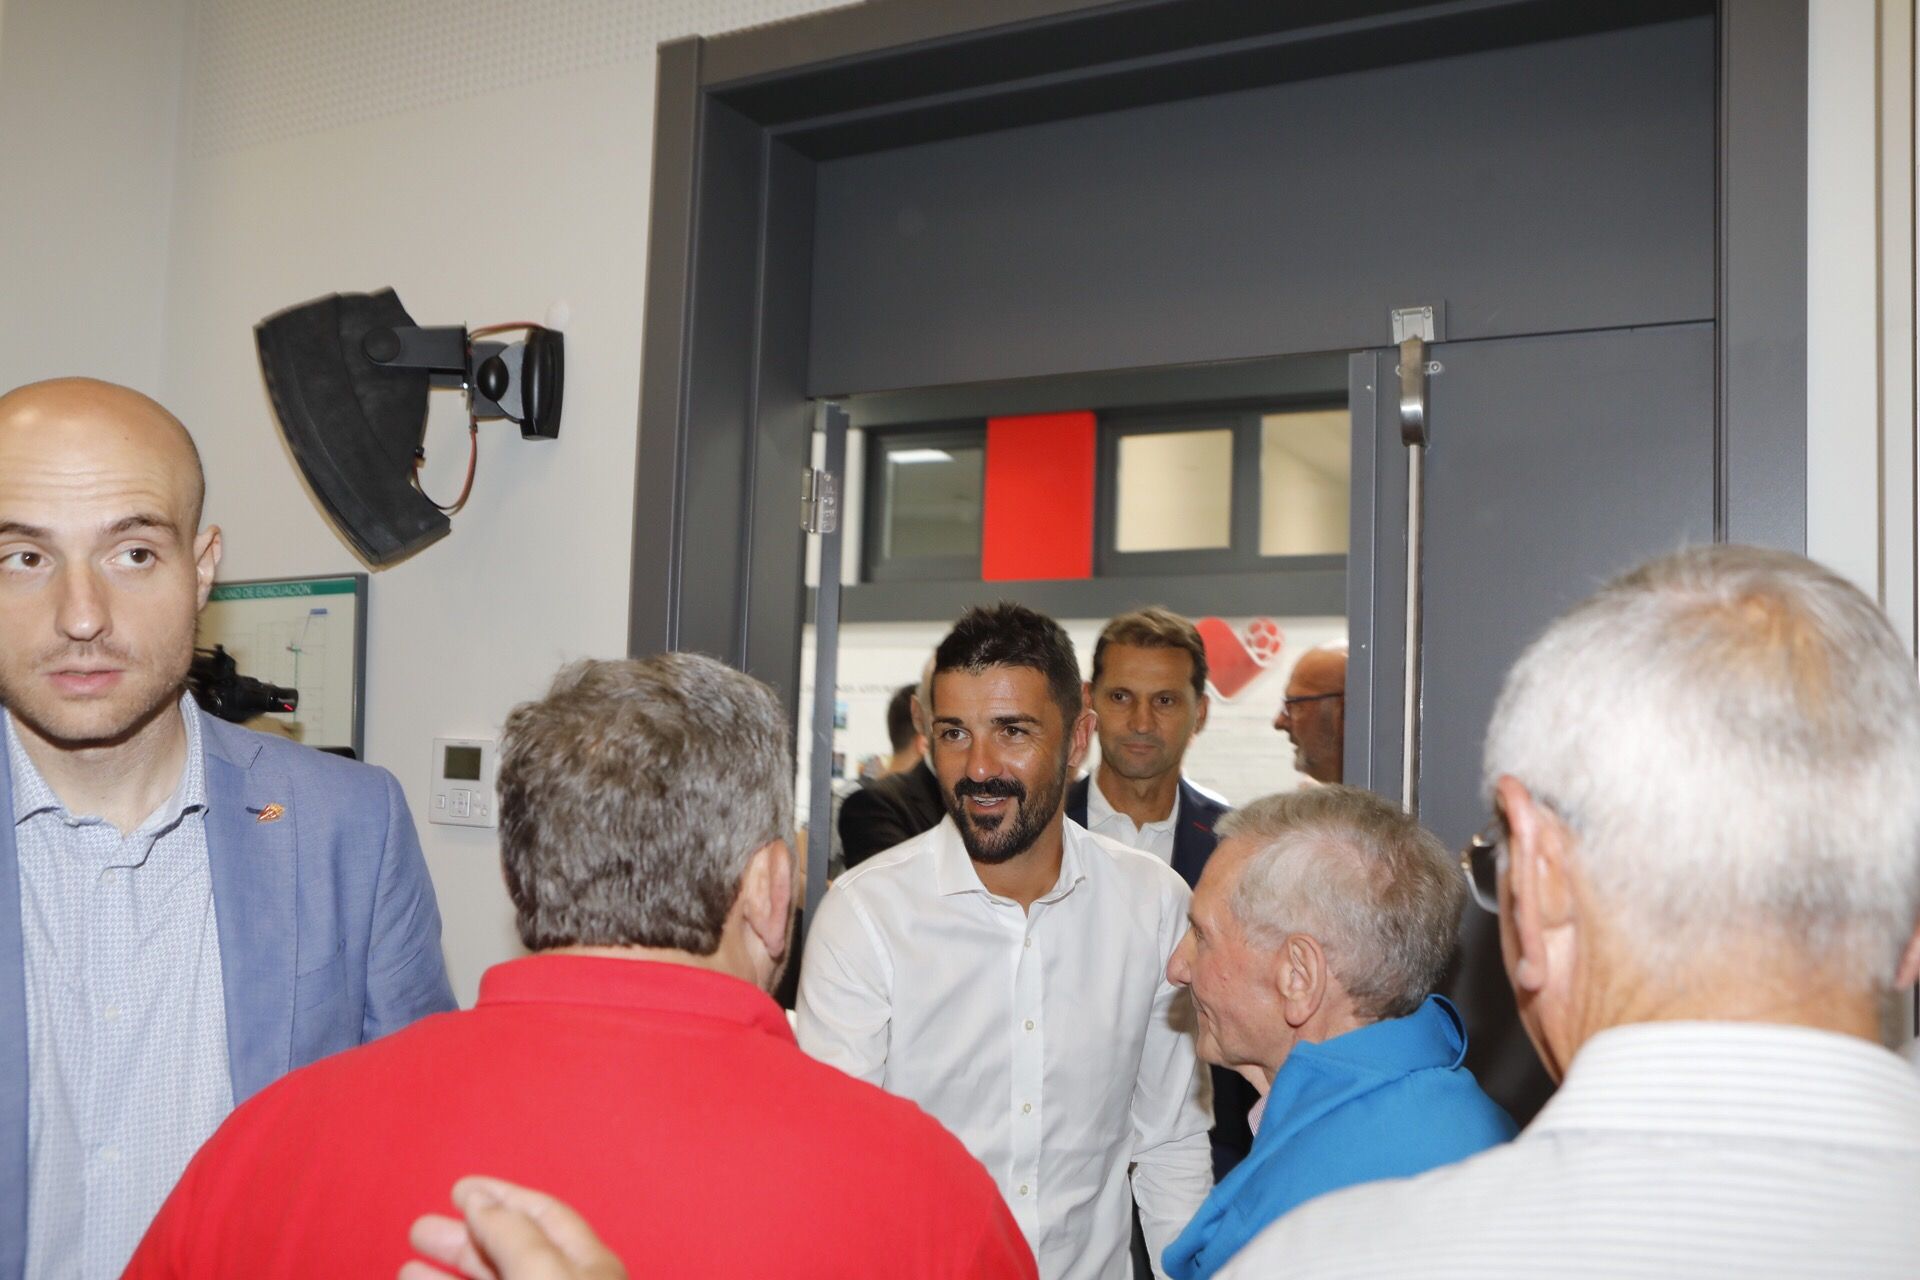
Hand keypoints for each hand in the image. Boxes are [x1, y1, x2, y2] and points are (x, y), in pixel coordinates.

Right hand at [399, 1176, 627, 1279]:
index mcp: (589, 1267)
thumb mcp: (546, 1275)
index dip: (502, 1197)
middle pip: (510, 1254)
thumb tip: (478, 1199)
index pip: (544, 1217)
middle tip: (419, 1228)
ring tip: (406, 1263)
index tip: (458, 1187)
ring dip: (448, 1274)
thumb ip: (512, 1234)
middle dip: (464, 1238)